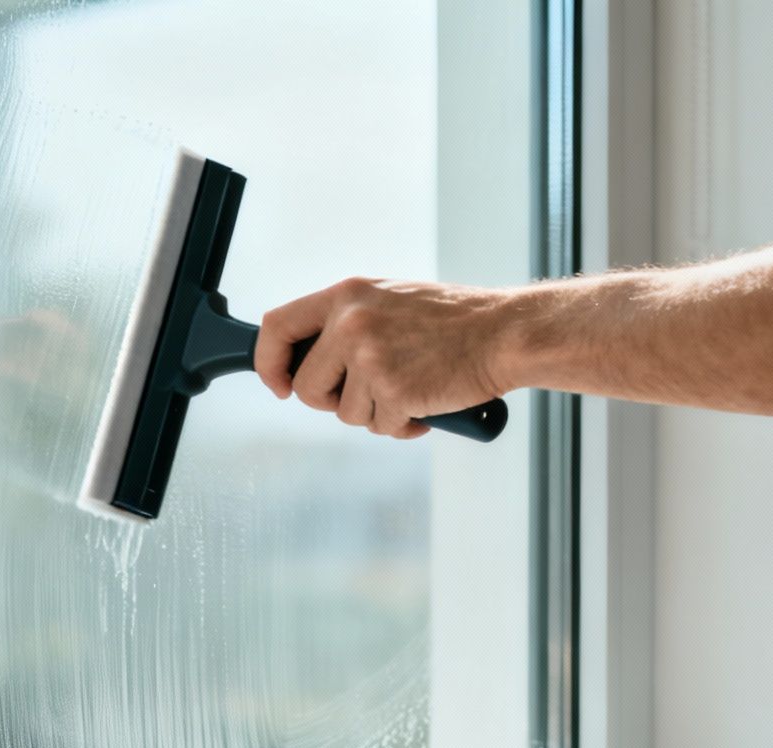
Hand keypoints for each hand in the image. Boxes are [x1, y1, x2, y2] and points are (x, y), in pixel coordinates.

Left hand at [253, 277, 514, 438]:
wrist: (502, 333)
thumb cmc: (452, 321)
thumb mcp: (388, 300)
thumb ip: (347, 323)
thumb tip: (308, 361)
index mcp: (346, 294)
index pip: (277, 326)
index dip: (270, 362)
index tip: (280, 383)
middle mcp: (351, 323)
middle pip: (307, 387)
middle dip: (333, 402)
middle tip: (370, 391)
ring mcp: (371, 358)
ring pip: (345, 414)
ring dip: (376, 413)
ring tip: (410, 387)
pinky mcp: (393, 391)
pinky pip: (380, 427)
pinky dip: (403, 425)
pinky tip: (426, 402)